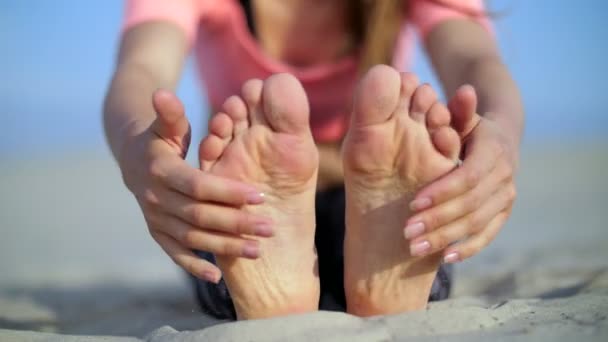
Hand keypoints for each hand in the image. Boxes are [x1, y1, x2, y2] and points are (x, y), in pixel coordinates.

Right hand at [118, 90, 272, 282]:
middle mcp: (155, 198)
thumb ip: (171, 114)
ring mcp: (155, 218)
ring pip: (192, 237)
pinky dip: (194, 266)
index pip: (198, 185)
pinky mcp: (157, 232)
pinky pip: (175, 253)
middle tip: (269, 228)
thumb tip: (162, 94)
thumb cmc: (161, 137)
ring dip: (225, 246)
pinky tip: (218, 278)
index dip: (228, 192)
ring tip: (258, 250)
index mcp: (161, 170)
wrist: (133, 158)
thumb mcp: (166, 124)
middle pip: (200, 216)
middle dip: (236, 223)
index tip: (259, 196)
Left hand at [404, 86, 518, 262]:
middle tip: (407, 232)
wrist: (498, 138)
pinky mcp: (502, 213)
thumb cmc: (466, 126)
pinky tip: (445, 258)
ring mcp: (505, 197)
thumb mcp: (461, 116)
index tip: (413, 203)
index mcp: (493, 151)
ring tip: (415, 248)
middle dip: (438, 220)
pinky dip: (468, 247)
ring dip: (446, 238)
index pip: (468, 177)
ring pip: (478, 223)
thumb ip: (456, 111)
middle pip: (471, 205)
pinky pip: (488, 234)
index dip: (442, 192)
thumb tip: (464, 91)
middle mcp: (504, 177)